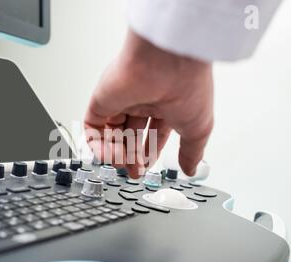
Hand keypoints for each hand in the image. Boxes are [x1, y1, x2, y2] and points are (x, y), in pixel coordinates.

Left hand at [85, 29, 213, 177]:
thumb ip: (192, 151)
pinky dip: (98, 144)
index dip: (149, 152)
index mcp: (165, 104)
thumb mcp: (197, 128)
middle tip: (133, 172)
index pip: (152, 132)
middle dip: (132, 156)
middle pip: (130, 134)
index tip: (146, 167)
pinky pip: (93, 126)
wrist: (169, 60)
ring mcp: (120, 99)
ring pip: (111, 132)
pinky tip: (110, 156)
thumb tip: (191, 168)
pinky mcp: (102, 98)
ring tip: (123, 165)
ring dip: (115, 153)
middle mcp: (142, 100)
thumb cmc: (188, 86)